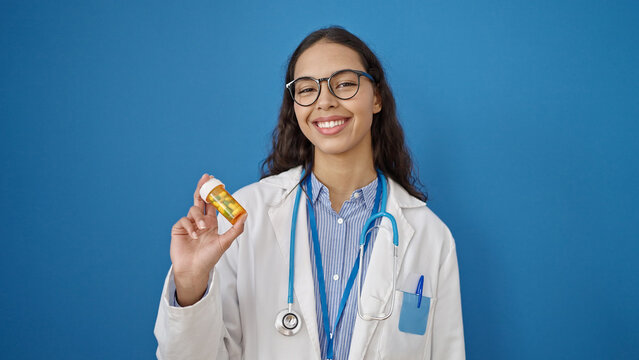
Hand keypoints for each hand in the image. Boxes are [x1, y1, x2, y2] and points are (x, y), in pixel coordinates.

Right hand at [169, 173, 246, 305]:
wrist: (194, 270)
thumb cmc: (209, 258)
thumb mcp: (225, 243)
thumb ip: (235, 229)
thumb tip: (244, 215)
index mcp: (211, 223)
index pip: (212, 204)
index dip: (215, 193)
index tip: (219, 183)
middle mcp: (200, 221)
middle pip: (200, 199)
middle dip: (203, 188)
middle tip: (206, 178)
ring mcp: (189, 224)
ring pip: (193, 209)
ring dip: (199, 216)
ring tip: (203, 228)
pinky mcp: (179, 229)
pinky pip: (184, 220)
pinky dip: (190, 226)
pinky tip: (194, 235)